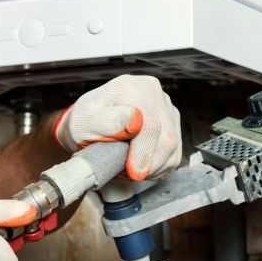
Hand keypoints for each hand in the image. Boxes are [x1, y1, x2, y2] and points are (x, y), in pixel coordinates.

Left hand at [54, 75, 182, 180]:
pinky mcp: (173, 123)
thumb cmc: (86, 123)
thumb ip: (107, 121)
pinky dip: (159, 166)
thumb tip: (135, 122)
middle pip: (166, 138)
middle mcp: (154, 93)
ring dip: (154, 167)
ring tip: (133, 167)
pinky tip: (142, 163)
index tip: (133, 171)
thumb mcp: (85, 121)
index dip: (143, 153)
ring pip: (173, 148)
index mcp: (133, 87)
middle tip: (130, 173)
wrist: (91, 125)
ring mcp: (166, 108)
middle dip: (149, 163)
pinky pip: (175, 153)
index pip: (151, 125)